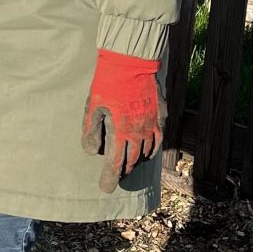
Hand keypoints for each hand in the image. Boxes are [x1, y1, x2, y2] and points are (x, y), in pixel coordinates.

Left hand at [80, 49, 163, 192]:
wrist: (131, 62)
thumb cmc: (108, 84)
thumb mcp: (93, 106)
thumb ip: (91, 131)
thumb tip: (92, 152)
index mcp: (121, 132)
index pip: (115, 164)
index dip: (110, 178)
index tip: (105, 189)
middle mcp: (139, 132)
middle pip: (132, 160)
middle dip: (123, 171)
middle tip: (115, 176)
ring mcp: (152, 123)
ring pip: (146, 151)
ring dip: (137, 160)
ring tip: (128, 164)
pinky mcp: (161, 114)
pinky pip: (158, 138)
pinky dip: (151, 147)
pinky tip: (146, 149)